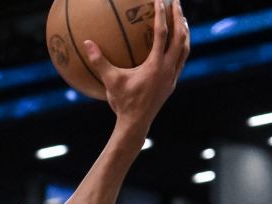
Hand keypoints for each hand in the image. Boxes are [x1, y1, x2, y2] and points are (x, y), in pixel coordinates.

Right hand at [83, 0, 190, 124]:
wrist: (136, 124)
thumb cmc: (122, 102)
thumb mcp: (110, 80)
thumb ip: (99, 61)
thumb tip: (86, 42)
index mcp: (155, 66)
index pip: (162, 34)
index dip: (161, 15)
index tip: (160, 0)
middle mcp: (168, 69)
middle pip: (180, 37)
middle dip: (179, 17)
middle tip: (176, 1)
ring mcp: (172, 76)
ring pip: (185, 49)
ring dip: (184, 31)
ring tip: (181, 18)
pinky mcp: (172, 83)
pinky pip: (181, 59)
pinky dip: (180, 47)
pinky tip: (176, 43)